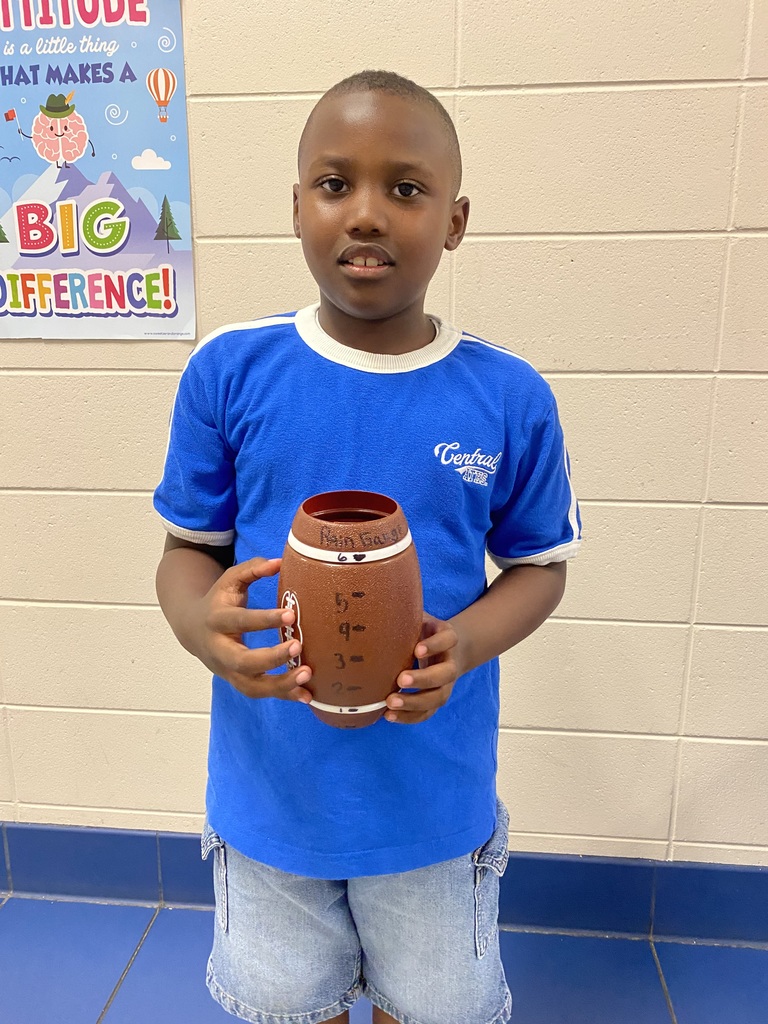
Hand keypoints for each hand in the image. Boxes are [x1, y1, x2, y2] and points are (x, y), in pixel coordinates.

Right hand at [192, 556, 312, 702]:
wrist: (193, 629)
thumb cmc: (220, 601)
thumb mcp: (230, 580)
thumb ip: (252, 568)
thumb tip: (278, 563)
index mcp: (217, 620)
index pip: (240, 620)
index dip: (264, 619)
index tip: (291, 615)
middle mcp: (219, 649)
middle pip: (241, 661)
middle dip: (270, 658)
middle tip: (298, 646)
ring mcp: (228, 670)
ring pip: (251, 686)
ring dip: (279, 685)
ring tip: (307, 675)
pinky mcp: (238, 682)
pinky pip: (260, 694)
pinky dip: (283, 696)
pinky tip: (306, 695)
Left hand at [384, 613, 464, 724]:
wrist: (448, 647)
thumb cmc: (424, 629)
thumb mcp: (418, 616)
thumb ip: (404, 611)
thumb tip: (375, 596)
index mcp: (447, 636)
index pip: (447, 640)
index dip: (434, 645)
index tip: (416, 650)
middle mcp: (450, 662)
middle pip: (444, 674)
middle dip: (423, 679)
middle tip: (400, 680)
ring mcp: (446, 683)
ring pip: (438, 697)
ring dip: (414, 703)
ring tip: (390, 704)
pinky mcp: (437, 698)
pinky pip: (428, 713)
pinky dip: (410, 717)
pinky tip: (389, 716)